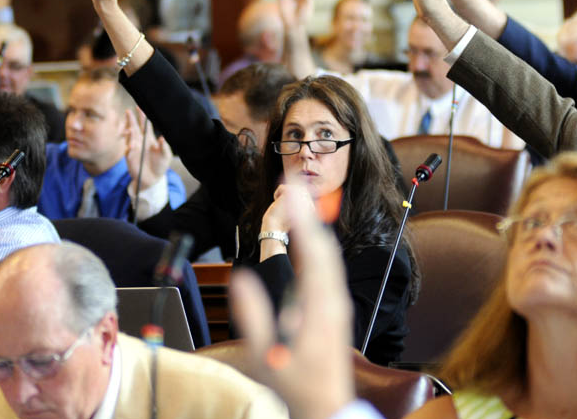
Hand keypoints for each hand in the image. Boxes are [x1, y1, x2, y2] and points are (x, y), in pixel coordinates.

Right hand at [125, 107, 171, 190]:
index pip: (145, 126)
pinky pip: (128, 150)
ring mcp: (134, 148)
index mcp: (149, 139)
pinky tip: (132, 146)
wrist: (152, 179)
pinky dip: (129, 148)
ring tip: (131, 129)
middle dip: (131, 120)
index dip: (143, 117)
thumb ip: (164, 147)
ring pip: (130, 137)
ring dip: (130, 133)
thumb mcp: (166, 156)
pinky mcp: (130, 157)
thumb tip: (162, 138)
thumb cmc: (160, 166)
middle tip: (128, 111)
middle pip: (135, 128)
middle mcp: (140, 142)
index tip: (140, 108)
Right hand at [230, 185, 353, 418]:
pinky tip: (305, 238)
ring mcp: (335, 303)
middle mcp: (333, 299)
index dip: (303, 218)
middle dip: (310, 210)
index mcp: (320, 307)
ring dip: (314, 224)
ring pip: (328, 255)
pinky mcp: (333, 308)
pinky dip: (314, 245)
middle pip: (324, 245)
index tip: (292, 189)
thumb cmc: (296, 386)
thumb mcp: (267, 356)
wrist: (327, 409)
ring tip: (299, 199)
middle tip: (294, 181)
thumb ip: (253, 316)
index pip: (313, 252)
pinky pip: (326, 268)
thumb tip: (241, 276)